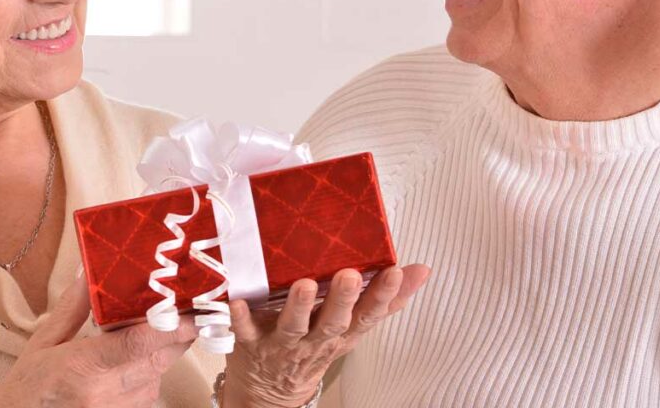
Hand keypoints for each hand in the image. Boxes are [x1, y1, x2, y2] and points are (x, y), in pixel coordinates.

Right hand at [0, 274, 196, 407]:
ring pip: (158, 378)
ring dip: (163, 355)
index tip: (193, 312)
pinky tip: (136, 364)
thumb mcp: (43, 342)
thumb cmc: (27, 387)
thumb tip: (90, 271)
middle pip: (158, 360)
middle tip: (191, 310)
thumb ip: (73, 307)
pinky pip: (149, 396)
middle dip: (179, 335)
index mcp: (83, 367)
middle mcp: (104, 394)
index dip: (169, 327)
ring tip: (157, 333)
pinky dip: (150, 376)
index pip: (136, 344)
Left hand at [223, 264, 430, 407]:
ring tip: (303, 285)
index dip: (384, 296)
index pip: (368, 316)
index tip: (396, 272)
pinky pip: (245, 330)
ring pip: (293, 327)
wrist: (268, 390)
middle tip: (349, 276)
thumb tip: (422, 270)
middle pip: (332, 323)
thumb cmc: (313, 347)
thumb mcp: (351, 328)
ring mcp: (282, 344)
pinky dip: (240, 317)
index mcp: (341, 333)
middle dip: (341, 300)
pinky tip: (237, 299)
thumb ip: (384, 301)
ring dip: (298, 307)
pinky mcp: (251, 342)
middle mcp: (314, 340)